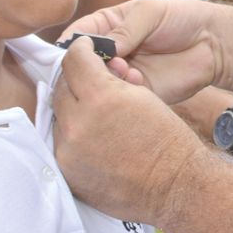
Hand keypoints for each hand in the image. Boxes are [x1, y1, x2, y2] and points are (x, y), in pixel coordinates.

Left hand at [51, 41, 205, 227]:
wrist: (174, 185)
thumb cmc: (166, 137)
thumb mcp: (143, 95)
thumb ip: (112, 79)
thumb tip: (94, 69)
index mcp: (101, 97)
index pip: (74, 59)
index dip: (81, 48)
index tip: (85, 47)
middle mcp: (78, 122)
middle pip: (61, 87)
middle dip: (75, 78)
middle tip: (89, 79)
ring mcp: (68, 150)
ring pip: (58, 115)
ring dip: (72, 107)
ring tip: (93, 110)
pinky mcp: (66, 170)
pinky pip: (61, 142)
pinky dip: (73, 134)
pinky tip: (91, 135)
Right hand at [65, 0, 224, 104]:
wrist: (214, 42)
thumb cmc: (182, 18)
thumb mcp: (150, 14)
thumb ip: (124, 30)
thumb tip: (100, 48)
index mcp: (107, 26)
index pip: (77, 37)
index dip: (70, 46)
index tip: (71, 53)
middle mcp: (110, 53)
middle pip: (82, 66)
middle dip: (88, 66)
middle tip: (107, 62)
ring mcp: (122, 74)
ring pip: (98, 84)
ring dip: (107, 79)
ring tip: (126, 69)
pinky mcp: (138, 93)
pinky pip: (120, 99)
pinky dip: (124, 92)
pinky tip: (138, 81)